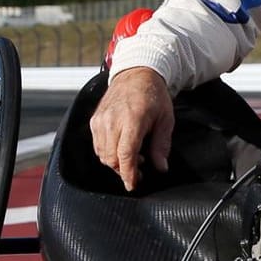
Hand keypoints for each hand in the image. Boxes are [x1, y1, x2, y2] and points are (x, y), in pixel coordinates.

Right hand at [90, 66, 173, 189]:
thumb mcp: (166, 119)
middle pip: (111, 158)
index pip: (125, 154)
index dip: (128, 174)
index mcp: (132, 119)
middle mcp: (112, 120)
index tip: (133, 185)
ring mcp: (100, 120)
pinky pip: (97, 145)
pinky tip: (122, 149)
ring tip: (134, 158)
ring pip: (102, 154)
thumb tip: (161, 168)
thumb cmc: (154, 96)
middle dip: (124, 171)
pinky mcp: (94, 120)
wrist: (136, 74)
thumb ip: (161, 145)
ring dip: (116, 163)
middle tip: (140, 172)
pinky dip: (108, 153)